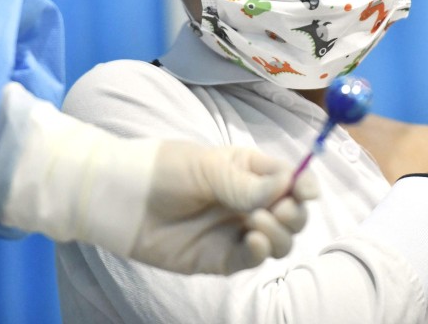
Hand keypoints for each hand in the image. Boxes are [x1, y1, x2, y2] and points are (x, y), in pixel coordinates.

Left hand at [130, 141, 319, 274]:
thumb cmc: (162, 170)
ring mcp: (236, 230)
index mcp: (249, 170)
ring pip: (280, 240)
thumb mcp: (207, 167)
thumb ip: (247, 183)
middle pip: (293, 213)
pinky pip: (253, 260)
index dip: (304, 185)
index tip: (305, 192)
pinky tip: (251, 240)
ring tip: (254, 222)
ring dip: (279, 233)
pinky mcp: (221, 258)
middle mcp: (249, 201)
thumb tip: (289, 185)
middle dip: (294, 212)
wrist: (121, 199)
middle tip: (278, 209)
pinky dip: (260, 252)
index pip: (291, 178)